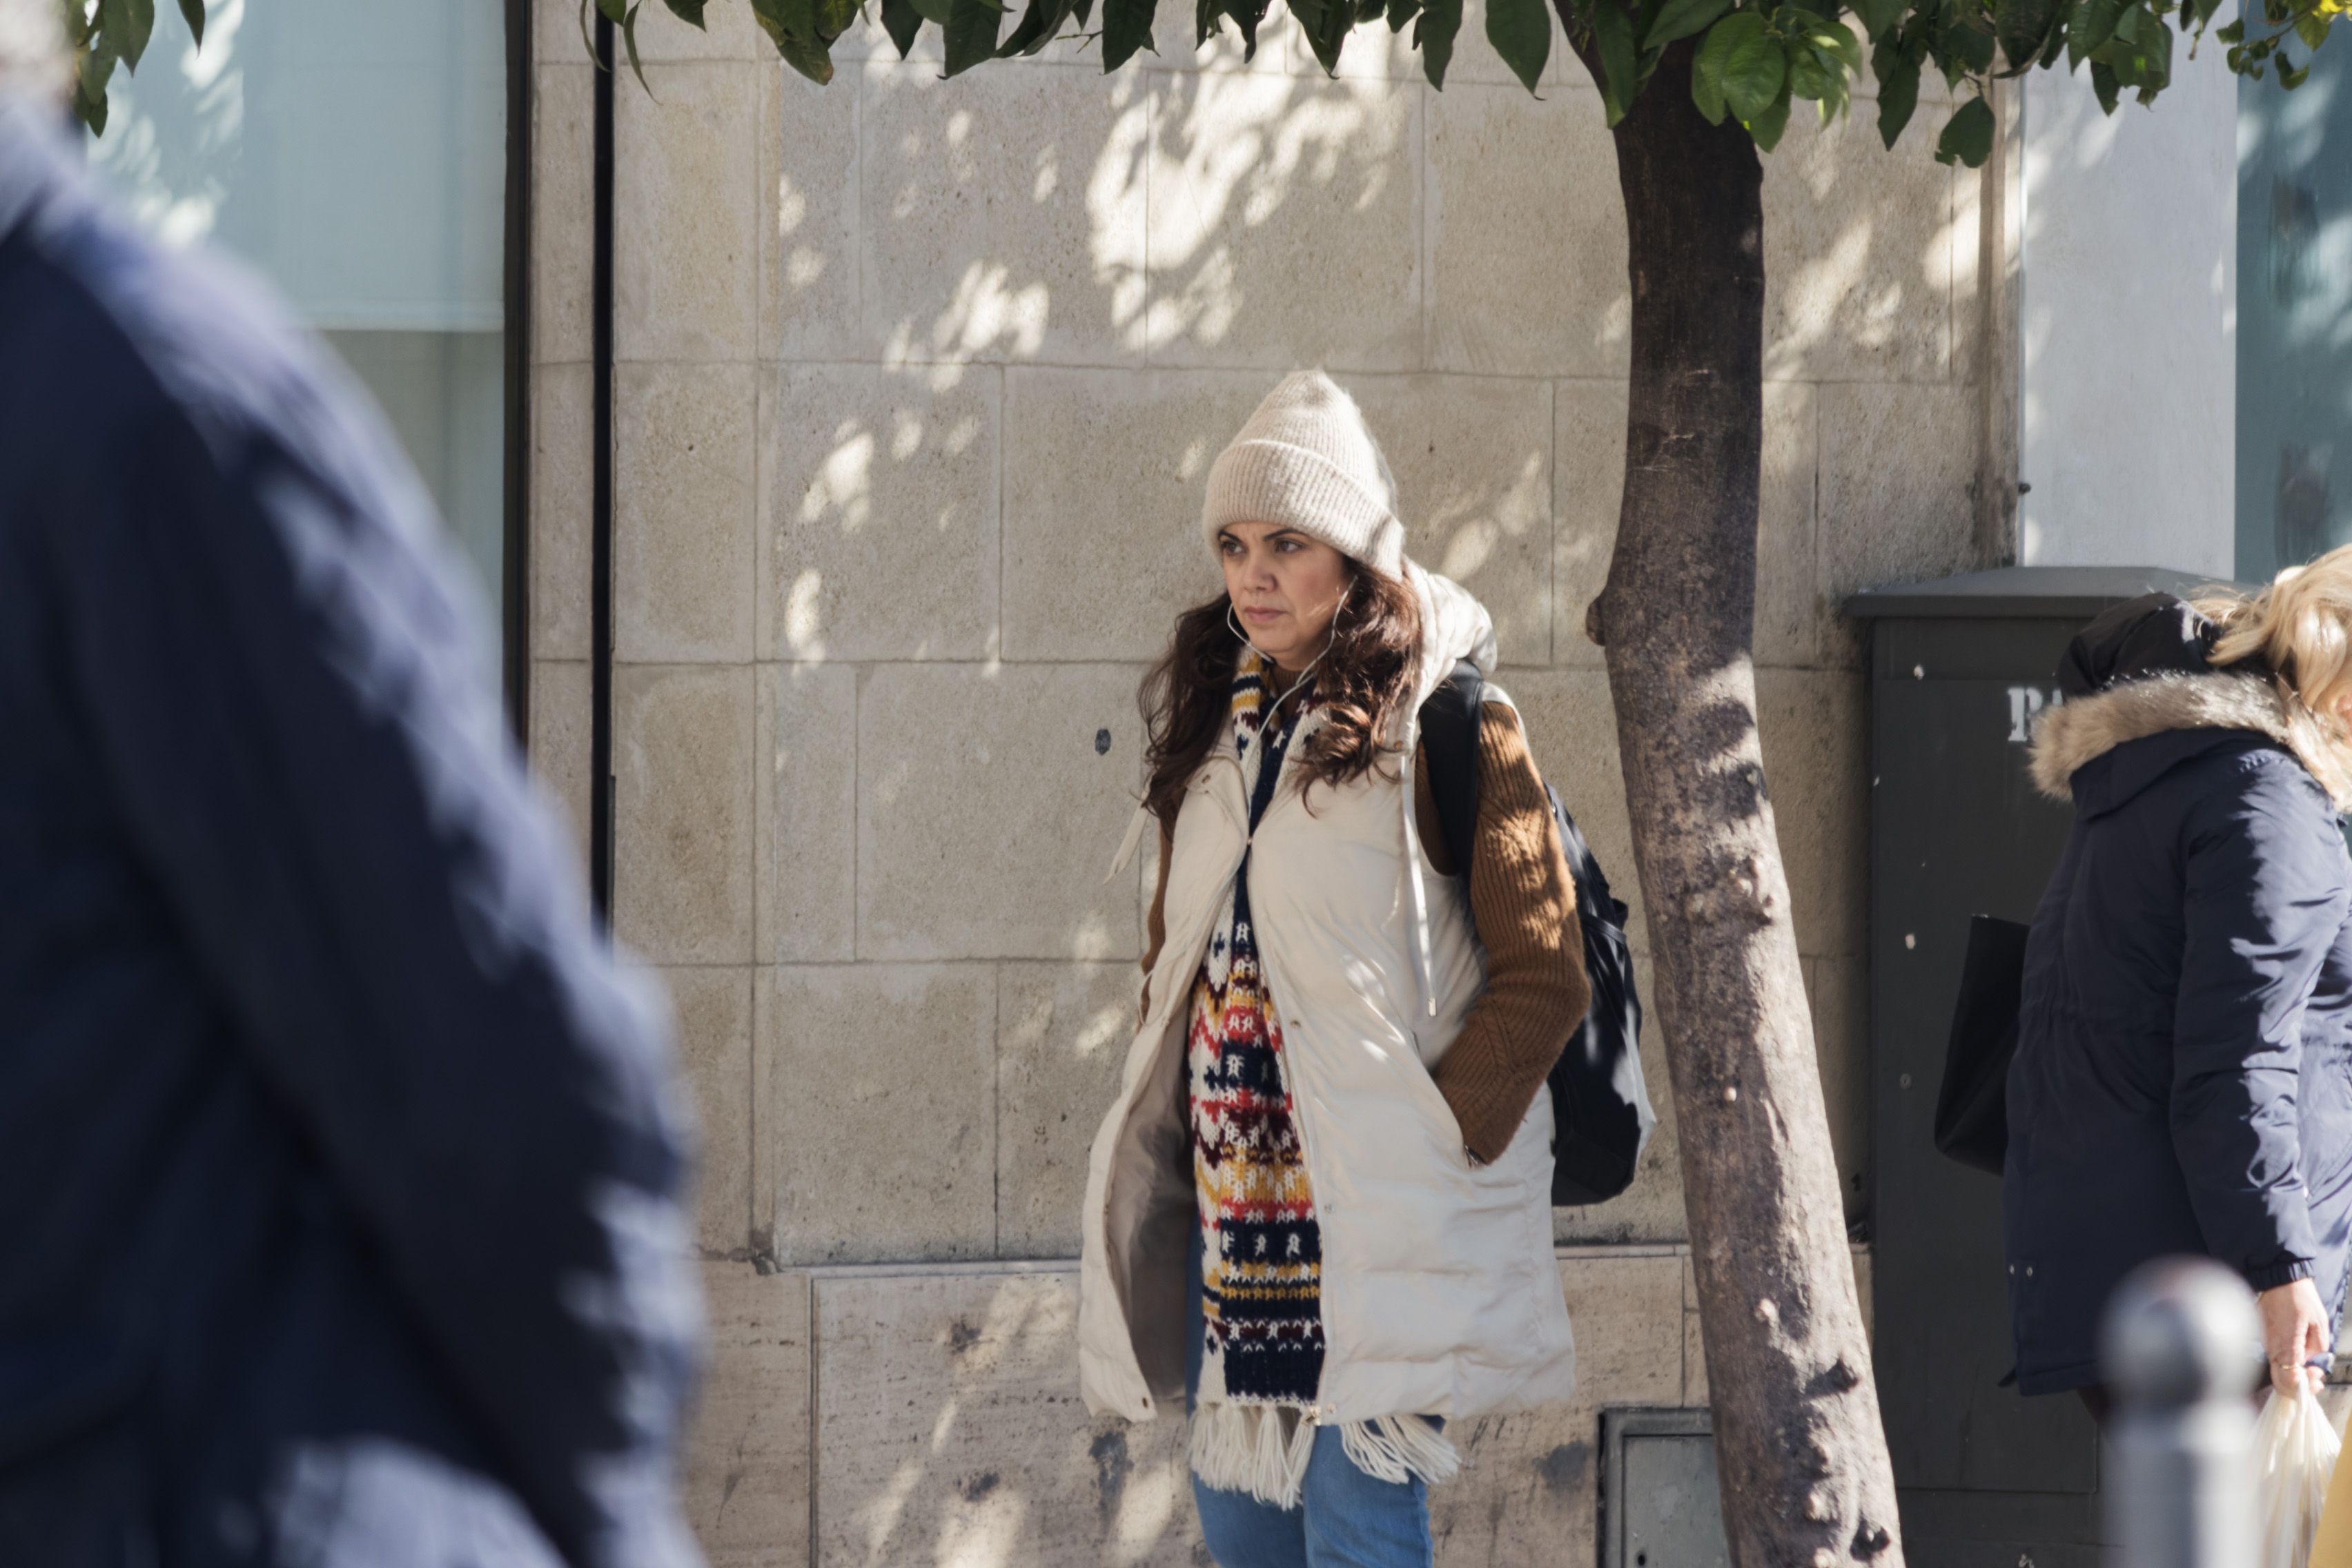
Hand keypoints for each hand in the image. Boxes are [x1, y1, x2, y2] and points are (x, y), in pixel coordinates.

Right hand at [2259, 1277, 2329, 1398]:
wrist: (2279, 1278)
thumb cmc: (2299, 1297)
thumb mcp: (2320, 1322)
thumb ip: (2318, 1347)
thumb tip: (2310, 1358)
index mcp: (2286, 1345)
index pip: (2289, 1381)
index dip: (2303, 1388)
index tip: (2316, 1380)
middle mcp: (2272, 1348)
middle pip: (2280, 1381)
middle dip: (2300, 1386)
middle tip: (2316, 1377)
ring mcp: (2267, 1343)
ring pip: (2278, 1370)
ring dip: (2295, 1374)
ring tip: (2312, 1367)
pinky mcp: (2266, 1338)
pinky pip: (2276, 1358)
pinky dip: (2288, 1363)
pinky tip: (2301, 1356)